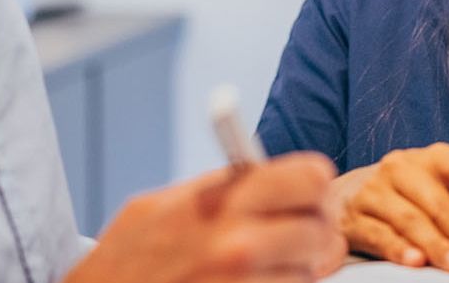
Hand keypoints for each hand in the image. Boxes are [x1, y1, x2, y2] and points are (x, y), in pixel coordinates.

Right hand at [64, 152, 345, 282]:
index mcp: (221, 203)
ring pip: (310, 273)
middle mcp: (238, 245)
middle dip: (312, 236)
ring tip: (258, 271)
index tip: (303, 198)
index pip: (312, 178)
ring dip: (293, 273)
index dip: (311, 189)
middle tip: (292, 241)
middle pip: (323, 230)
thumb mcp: (162, 206)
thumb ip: (223, 188)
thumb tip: (273, 175)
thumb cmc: (125, 263)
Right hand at [330, 142, 448, 273]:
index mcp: (437, 156)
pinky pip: (381, 236)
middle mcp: (405, 166)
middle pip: (446, 203)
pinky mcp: (354, 216)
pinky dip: (401, 250)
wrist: (347, 196)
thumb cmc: (407, 197)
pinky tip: (416, 262)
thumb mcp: (438, 190)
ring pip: (414, 221)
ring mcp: (376, 190)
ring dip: (442, 247)